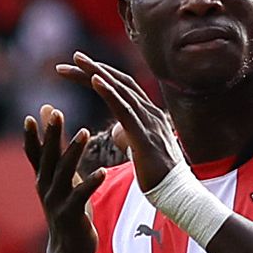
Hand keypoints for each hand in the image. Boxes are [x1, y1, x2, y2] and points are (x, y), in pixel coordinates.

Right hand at [22, 103, 114, 252]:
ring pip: (63, 171)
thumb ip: (56, 161)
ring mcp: (57, 201)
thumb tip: (54, 143)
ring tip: (84, 131)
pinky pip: (82, 195)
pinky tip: (103, 170)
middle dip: (51, 134)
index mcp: (44, 180)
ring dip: (73, 150)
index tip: (34, 113)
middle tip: (55, 112)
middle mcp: (46, 188)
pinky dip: (91, 182)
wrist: (69, 250)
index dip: (33, 134)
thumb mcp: (60, 185)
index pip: (34, 153)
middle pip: (47, 156)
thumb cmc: (69, 212)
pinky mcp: (71, 214)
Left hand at [57, 52, 189, 189]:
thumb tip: (115, 129)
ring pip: (120, 91)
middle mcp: (152, 114)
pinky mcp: (144, 135)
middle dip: (96, 68)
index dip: (104, 75)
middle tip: (74, 57)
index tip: (82, 67)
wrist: (178, 195)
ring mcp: (149, 123)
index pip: (125, 88)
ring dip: (97, 73)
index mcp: (151, 116)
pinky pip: (124, 109)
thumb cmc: (159, 176)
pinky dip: (108, 92)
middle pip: (121, 83)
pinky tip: (94, 80)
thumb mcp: (140, 149)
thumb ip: (128, 135)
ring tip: (77, 61)